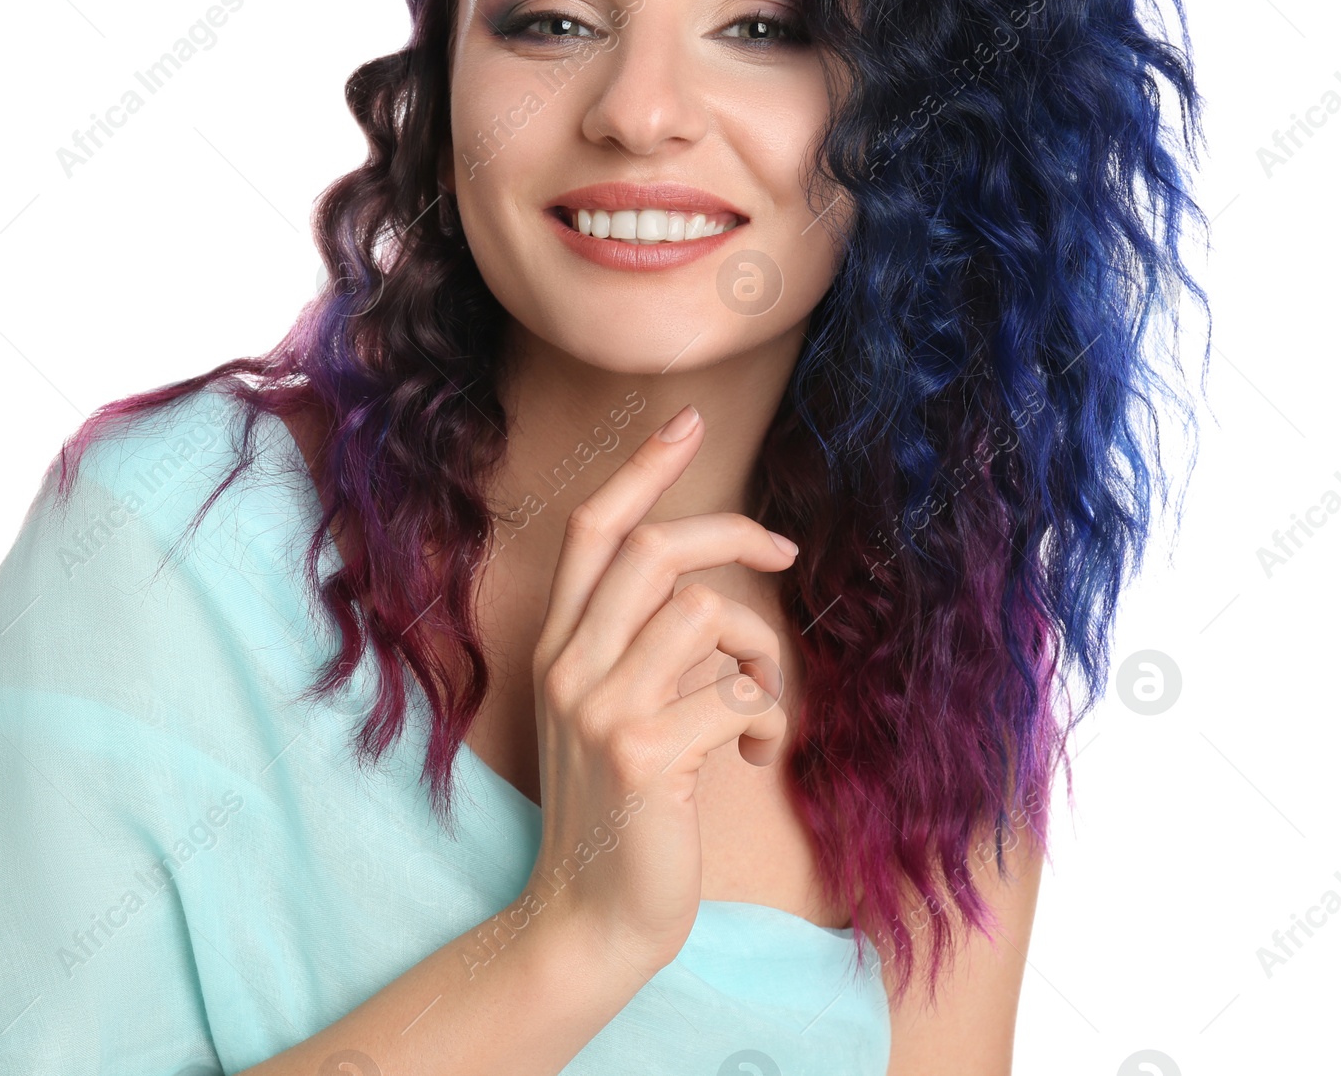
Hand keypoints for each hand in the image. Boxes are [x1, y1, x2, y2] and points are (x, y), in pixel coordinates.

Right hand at [522, 403, 797, 976]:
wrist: (588, 918)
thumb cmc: (620, 813)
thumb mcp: (613, 715)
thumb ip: (642, 650)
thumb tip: (717, 599)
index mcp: (557, 648)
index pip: (590, 531)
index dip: (641, 470)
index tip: (687, 423)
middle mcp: (566, 666)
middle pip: (655, 550)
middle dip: (733, 534)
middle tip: (782, 550)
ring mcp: (598, 708)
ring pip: (708, 616)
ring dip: (760, 655)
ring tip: (757, 708)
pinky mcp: (641, 754)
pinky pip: (736, 694)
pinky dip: (765, 720)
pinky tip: (753, 755)